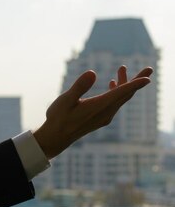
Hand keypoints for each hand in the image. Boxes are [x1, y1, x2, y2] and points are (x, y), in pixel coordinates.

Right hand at [33, 65, 152, 159]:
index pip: (122, 93)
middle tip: (149, 69)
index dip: (135, 84)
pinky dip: (118, 92)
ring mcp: (104, 116)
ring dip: (125, 84)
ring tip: (122, 69)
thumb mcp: (65, 100)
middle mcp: (106, 112)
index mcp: (99, 106)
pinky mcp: (101, 118)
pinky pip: (115, 103)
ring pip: (121, 98)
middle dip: (137, 81)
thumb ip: (79, 86)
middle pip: (126, 95)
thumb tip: (92, 72)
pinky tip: (112, 84)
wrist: (56, 137)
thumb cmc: (59, 118)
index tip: (148, 76)